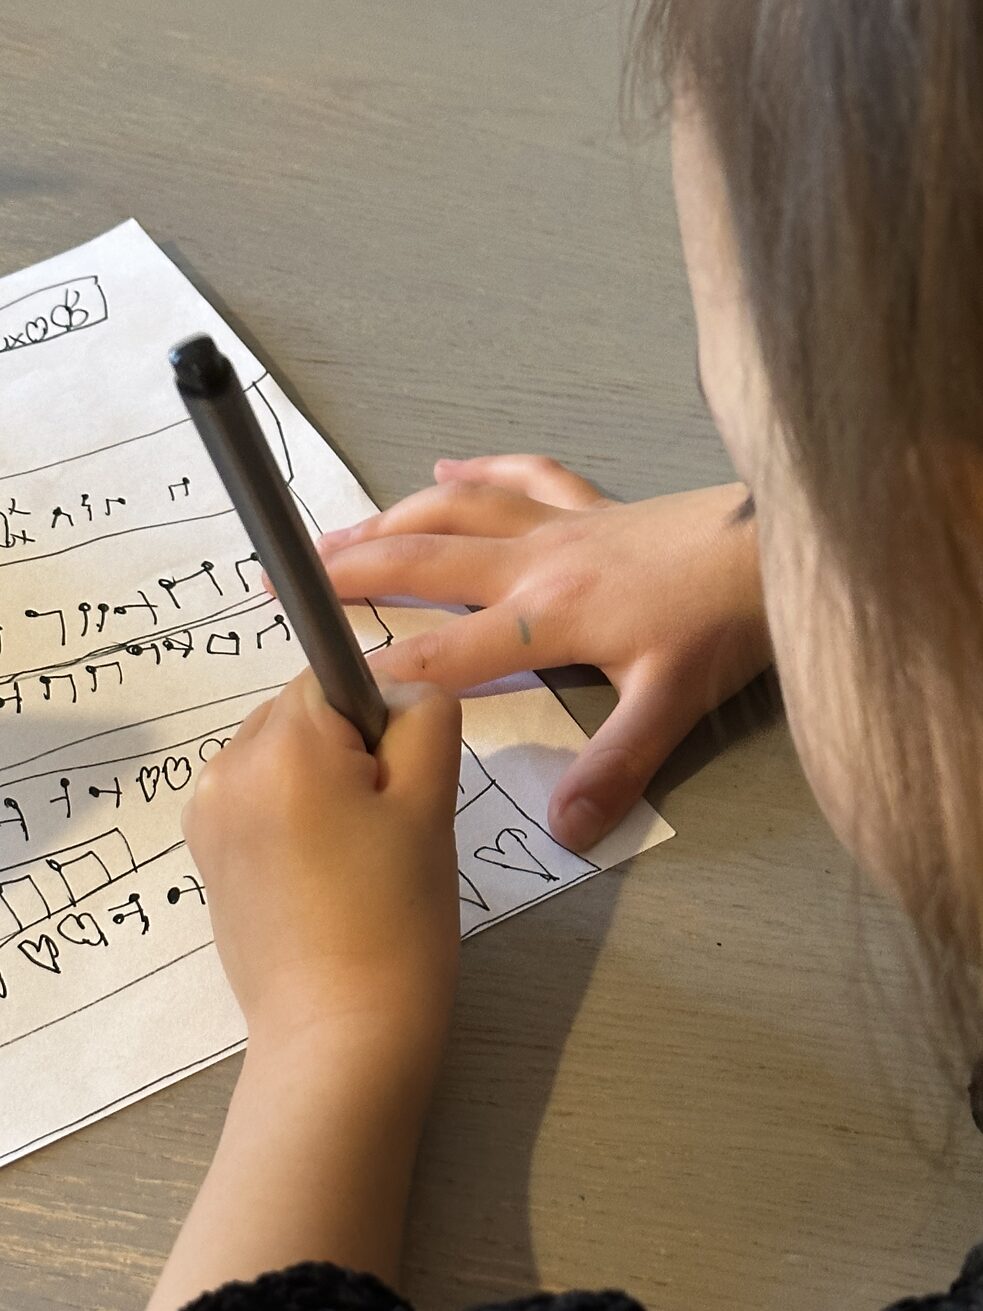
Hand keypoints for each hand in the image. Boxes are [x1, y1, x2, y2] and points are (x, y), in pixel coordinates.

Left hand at [152, 678, 462, 1306]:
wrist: (340, 1040)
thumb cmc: (396, 920)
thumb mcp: (430, 804)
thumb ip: (424, 717)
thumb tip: (403, 691)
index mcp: (282, 747)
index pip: (338, 675)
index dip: (381, 722)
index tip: (398, 788)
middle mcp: (225, 767)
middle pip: (304, 712)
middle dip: (349, 749)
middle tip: (385, 829)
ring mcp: (205, 814)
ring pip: (281, 753)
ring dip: (319, 780)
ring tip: (352, 859)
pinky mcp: (204, 854)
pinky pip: (258, 796)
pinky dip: (291, 813)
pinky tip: (319, 876)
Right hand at [316, 456, 769, 849]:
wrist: (775, 544)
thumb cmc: (724, 621)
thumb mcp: (673, 704)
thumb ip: (615, 768)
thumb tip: (564, 832)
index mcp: (544, 619)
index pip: (442, 654)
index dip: (380, 672)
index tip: (321, 684)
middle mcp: (535, 564)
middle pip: (423, 564)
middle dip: (351, 573)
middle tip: (288, 578)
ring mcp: (559, 525)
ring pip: (456, 514)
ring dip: (391, 521)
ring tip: (337, 532)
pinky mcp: (590, 502)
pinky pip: (521, 476)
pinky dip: (478, 472)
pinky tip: (445, 465)